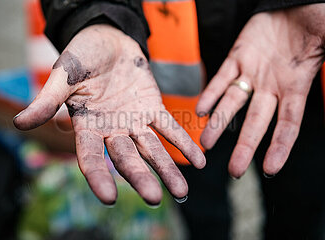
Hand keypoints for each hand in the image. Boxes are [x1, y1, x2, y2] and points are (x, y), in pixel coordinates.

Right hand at [14, 25, 205, 204]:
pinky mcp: (152, 107)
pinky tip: (200, 161)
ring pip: (151, 149)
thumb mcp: (63, 75)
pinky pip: (169, 127)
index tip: (109, 197)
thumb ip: (47, 100)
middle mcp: (111, 130)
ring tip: (183, 191)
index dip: (98, 176)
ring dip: (168, 168)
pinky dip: (183, 142)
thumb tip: (19, 123)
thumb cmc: (81, 55)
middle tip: (156, 198)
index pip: (90, 157)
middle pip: (126, 158)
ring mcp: (133, 121)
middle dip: (140, 177)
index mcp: (87, 125)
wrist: (107, 38)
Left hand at [196, 5, 324, 177]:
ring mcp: (253, 73)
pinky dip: (210, 93)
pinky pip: (221, 78)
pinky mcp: (238, 57)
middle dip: (245, 146)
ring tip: (205, 143)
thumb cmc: (316, 20)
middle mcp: (272, 85)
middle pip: (256, 122)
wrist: (293, 3)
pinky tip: (201, 110)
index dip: (280, 146)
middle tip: (233, 171)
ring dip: (219, 123)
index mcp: (296, 86)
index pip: (289, 124)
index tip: (270, 169)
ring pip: (233, 103)